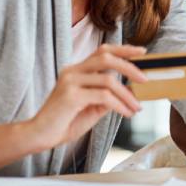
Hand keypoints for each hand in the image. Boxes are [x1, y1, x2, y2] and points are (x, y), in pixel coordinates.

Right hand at [25, 44, 148, 149]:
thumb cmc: (64, 122)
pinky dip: (119, 105)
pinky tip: (127, 114)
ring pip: (108, 79)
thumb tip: (130, 91)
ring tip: (137, 107)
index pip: (102, 51)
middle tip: (145, 79)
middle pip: (106, 58)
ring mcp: (70, 82)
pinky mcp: (71, 96)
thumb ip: (107, 97)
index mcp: (76, 70)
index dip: (123, 49)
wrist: (39, 136)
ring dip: (127, 94)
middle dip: (130, 67)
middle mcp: (72, 71)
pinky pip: (103, 96)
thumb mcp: (92, 107)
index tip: (142, 52)